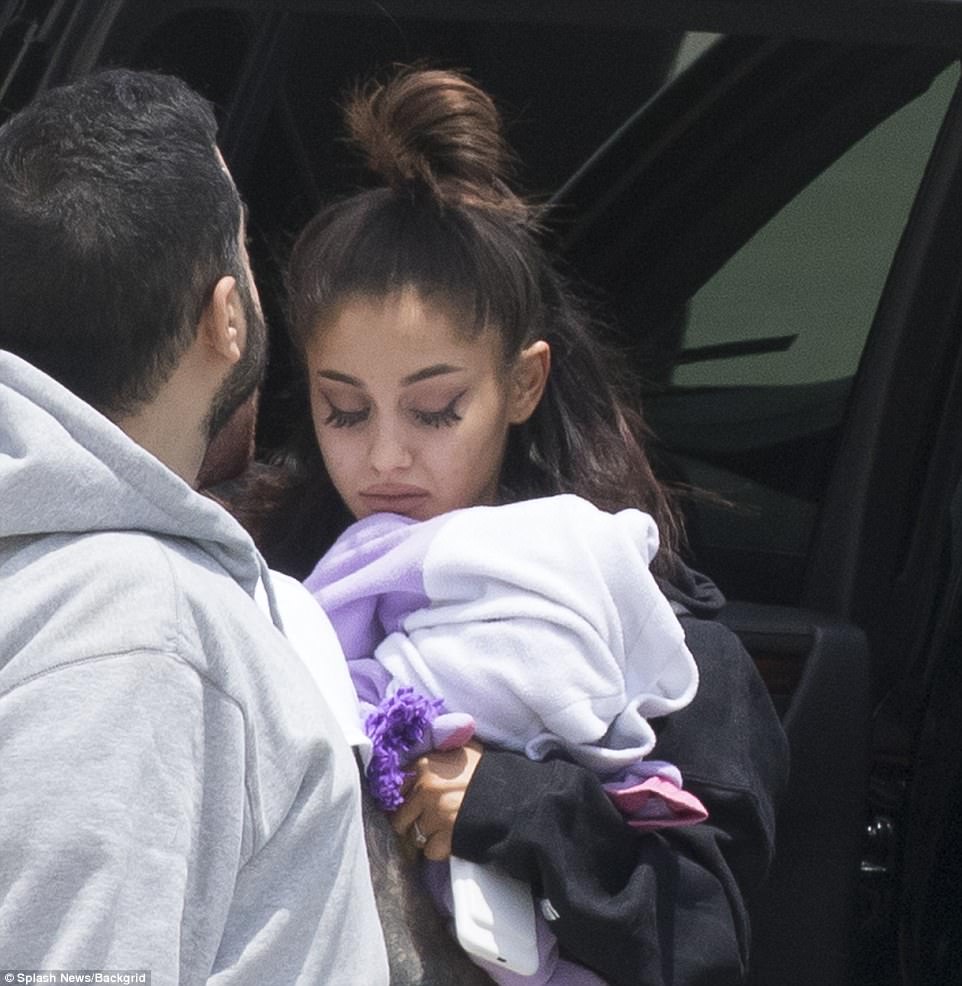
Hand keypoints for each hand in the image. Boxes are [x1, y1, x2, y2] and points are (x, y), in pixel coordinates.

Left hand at [391, 739, 483, 860]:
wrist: (511, 795)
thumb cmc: (486, 770)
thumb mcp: (461, 750)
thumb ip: (439, 754)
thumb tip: (423, 754)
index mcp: (424, 766)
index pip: (397, 789)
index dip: (405, 799)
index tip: (412, 804)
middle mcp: (424, 790)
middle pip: (399, 817)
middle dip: (410, 822)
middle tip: (423, 822)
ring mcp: (434, 815)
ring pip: (414, 835)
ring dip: (425, 835)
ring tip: (439, 830)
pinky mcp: (446, 837)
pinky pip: (429, 851)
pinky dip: (438, 849)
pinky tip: (449, 839)